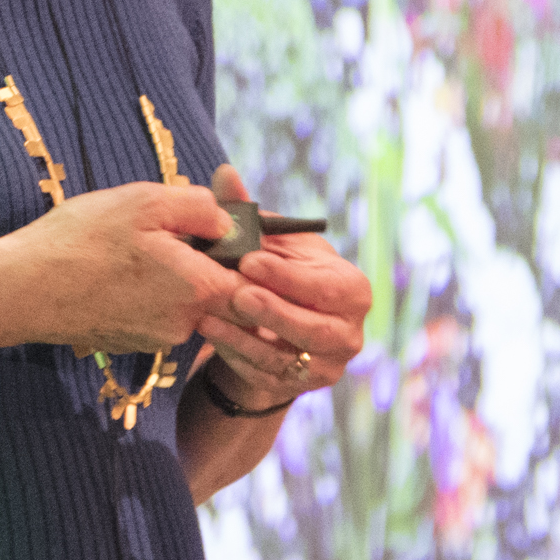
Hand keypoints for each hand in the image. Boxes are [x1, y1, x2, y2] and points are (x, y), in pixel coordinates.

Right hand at [0, 179, 243, 355]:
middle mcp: (185, 324)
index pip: (254, 280)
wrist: (22, 289)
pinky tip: (115, 269)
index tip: (226, 228)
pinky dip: (146, 290)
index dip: (247, 252)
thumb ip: (200, 207)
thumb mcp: (146, 201)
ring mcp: (156, 339)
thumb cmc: (81, 240)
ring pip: (185, 300)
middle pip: (219, 290)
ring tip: (134, 245)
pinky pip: (156, 312)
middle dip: (204, 258)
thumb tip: (226, 219)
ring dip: (172, 273)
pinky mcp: (131, 343)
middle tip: (169, 229)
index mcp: (198, 289)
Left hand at [192, 162, 368, 412]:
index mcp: (351, 289)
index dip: (286, 275)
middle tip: (236, 293)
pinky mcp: (299, 387)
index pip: (324, 286)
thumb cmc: (277, 274)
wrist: (275, 328)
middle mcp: (349, 332)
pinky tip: (208, 332)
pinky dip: (235, 353)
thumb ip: (250, 212)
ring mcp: (327, 365)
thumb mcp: (271, 244)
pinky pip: (265, 373)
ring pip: (286, 356)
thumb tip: (223, 172)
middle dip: (273, 311)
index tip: (249, 260)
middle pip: (313, 327)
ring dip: (245, 335)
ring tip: (209, 313)